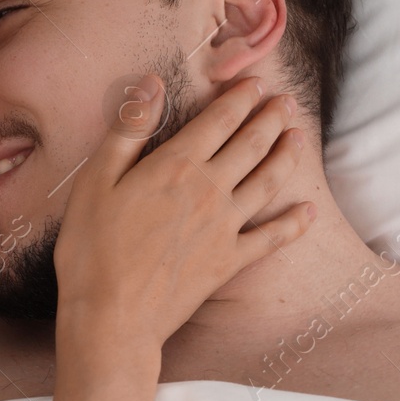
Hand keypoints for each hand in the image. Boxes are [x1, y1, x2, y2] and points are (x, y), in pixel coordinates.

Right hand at [53, 76, 314, 351]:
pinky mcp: (229, 261)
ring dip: (286, 157)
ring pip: (267, 182)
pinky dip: (293, 223)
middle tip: (287, 102)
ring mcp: (224, 227)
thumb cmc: (92, 250)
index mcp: (176, 165)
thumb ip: (128, 129)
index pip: (219, 120)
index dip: (240, 97)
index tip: (255, 83)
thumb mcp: (95, 181)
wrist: (112, 317)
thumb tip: (150, 83)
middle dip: (271, 118)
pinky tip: (308, 211)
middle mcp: (209, 190)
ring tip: (299, 138)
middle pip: (251, 144)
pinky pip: (271, 238)